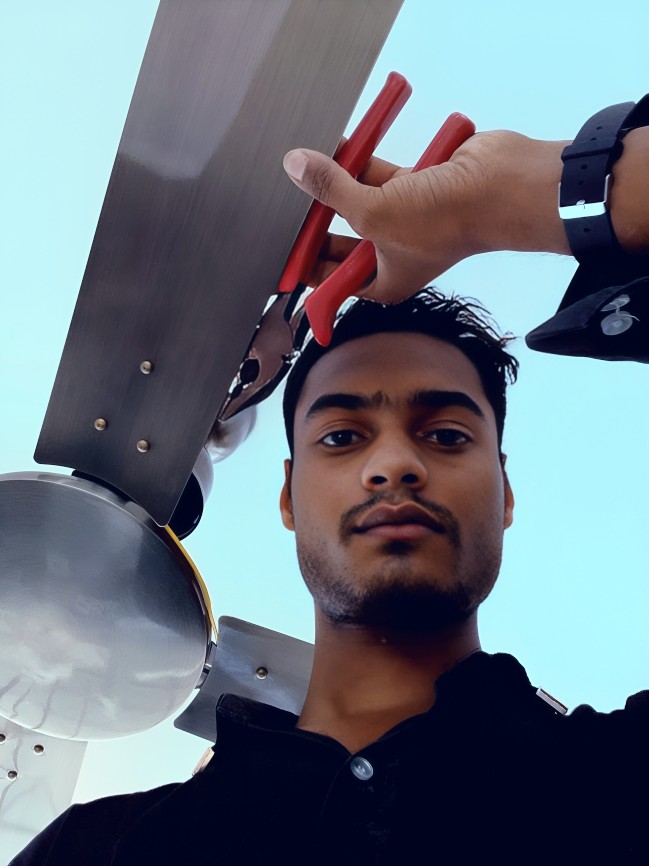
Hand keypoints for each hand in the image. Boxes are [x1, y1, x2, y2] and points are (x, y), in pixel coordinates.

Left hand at [284, 132, 570, 303]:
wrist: (500, 187)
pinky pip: (377, 172)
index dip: (305, 266)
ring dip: (336, 183)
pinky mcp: (415, 186)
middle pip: (341, 239)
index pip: (332, 280)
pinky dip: (361, 159)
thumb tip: (297, 167)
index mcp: (382, 281)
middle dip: (317, 220)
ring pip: (357, 200)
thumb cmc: (446, 222)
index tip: (280, 248)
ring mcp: (403, 218)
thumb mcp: (373, 213)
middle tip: (286, 204)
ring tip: (305, 167)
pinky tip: (336, 144)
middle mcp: (391, 254)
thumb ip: (332, 190)